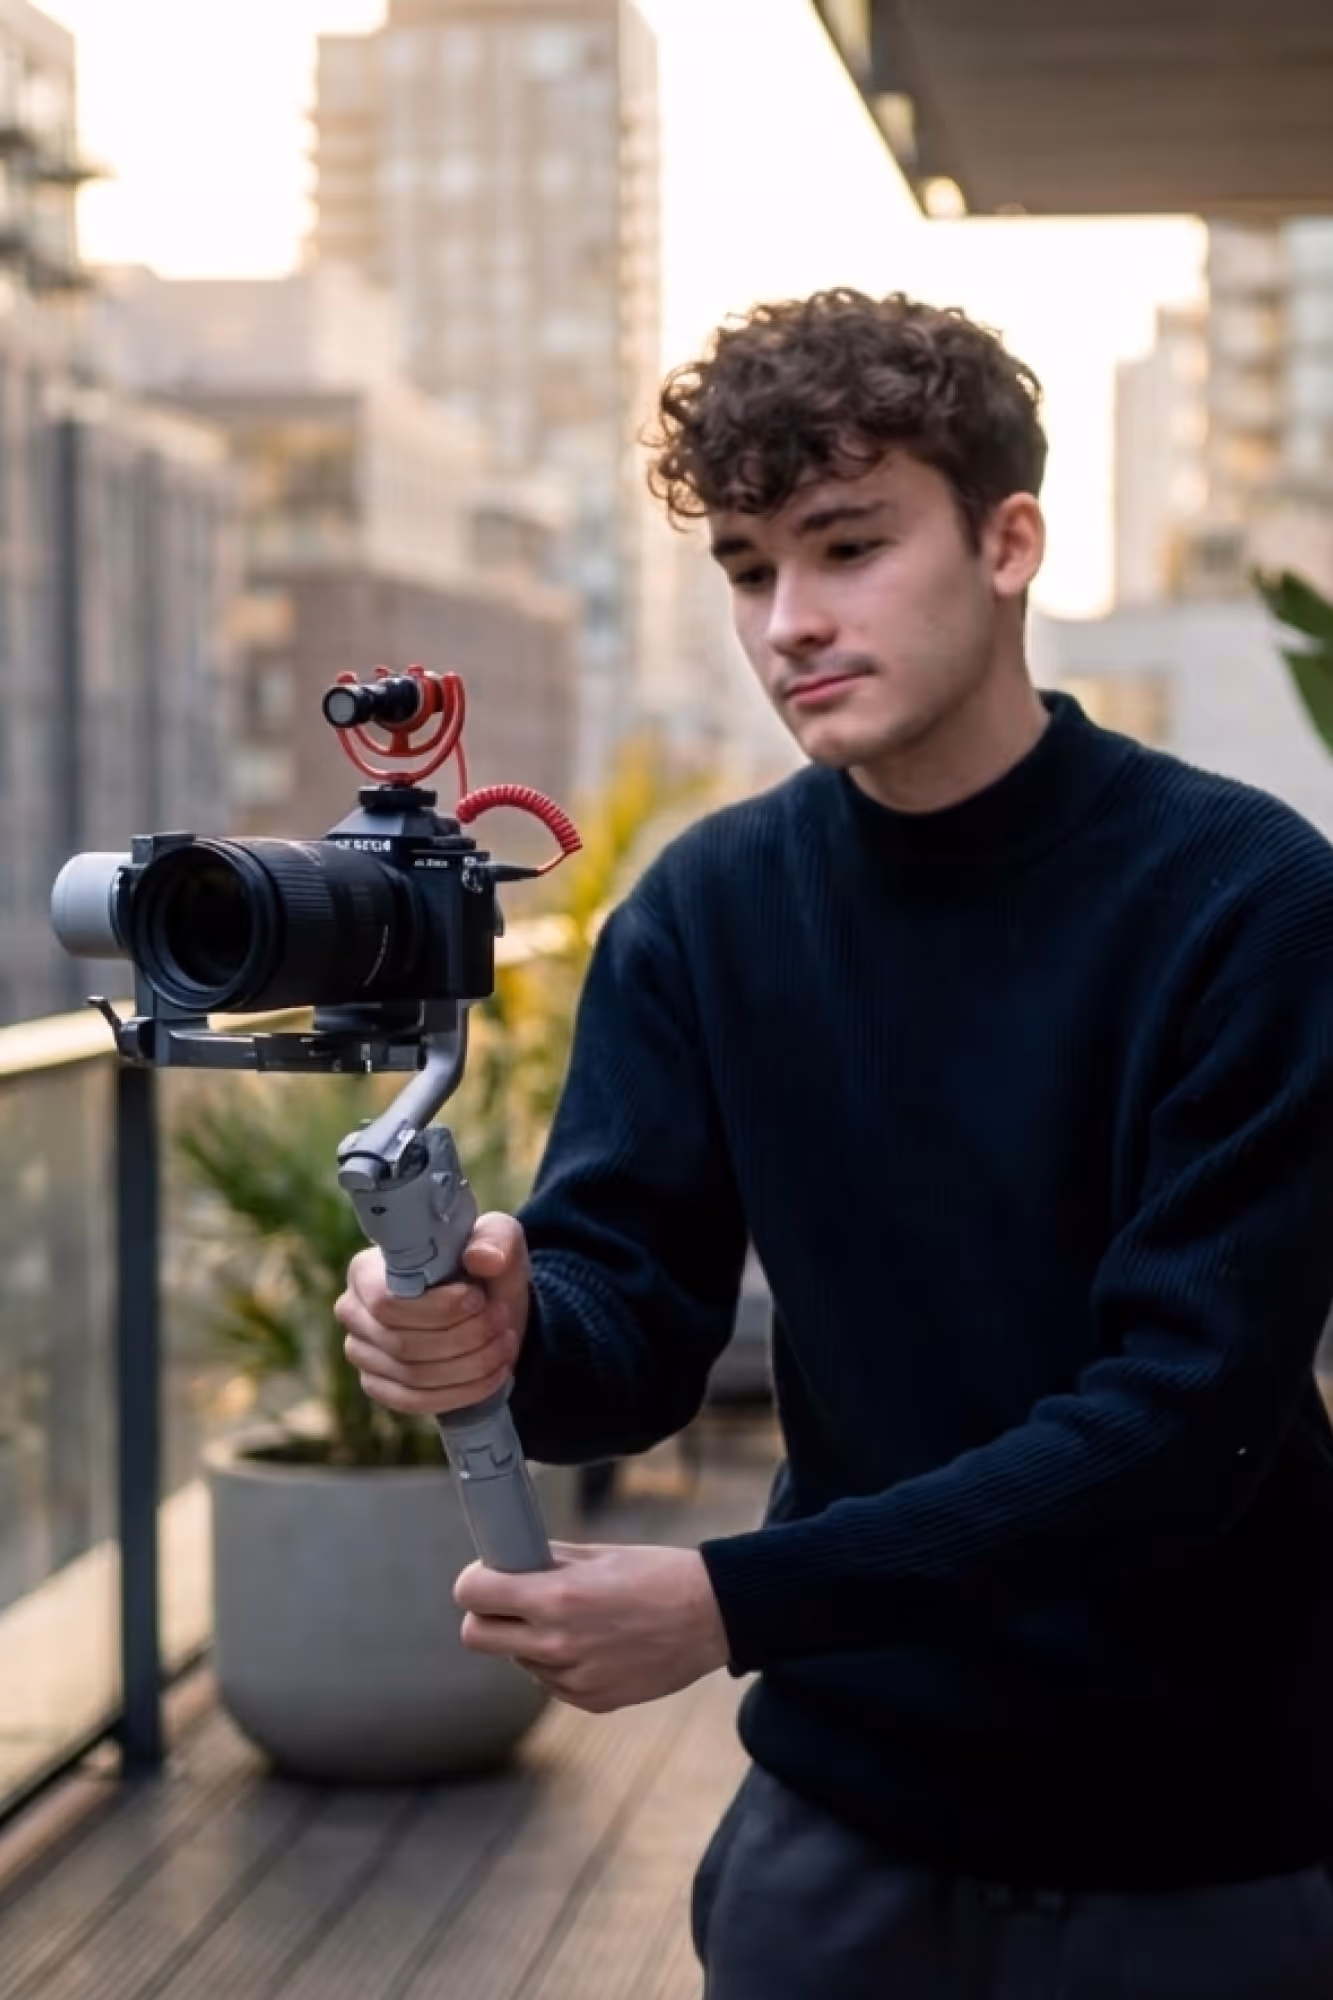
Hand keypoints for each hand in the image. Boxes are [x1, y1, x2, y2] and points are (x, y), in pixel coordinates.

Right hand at [336, 1212, 530, 1415]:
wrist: (485, 1308)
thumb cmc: (480, 1268)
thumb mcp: (497, 1239)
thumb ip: (495, 1240)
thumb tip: (481, 1258)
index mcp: (365, 1270)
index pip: (387, 1303)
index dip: (438, 1308)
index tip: (478, 1298)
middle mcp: (353, 1312)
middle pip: (403, 1344)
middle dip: (464, 1337)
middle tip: (501, 1321)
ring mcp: (361, 1353)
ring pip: (413, 1375)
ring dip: (471, 1365)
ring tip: (505, 1343)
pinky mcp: (377, 1385)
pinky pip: (413, 1401)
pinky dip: (461, 1392)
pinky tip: (493, 1374)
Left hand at [455, 1542, 730, 1712]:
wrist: (712, 1616)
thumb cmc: (657, 1574)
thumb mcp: (597, 1554)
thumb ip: (546, 1561)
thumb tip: (507, 1562)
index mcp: (557, 1597)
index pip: (473, 1596)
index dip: (474, 1583)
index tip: (484, 1578)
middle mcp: (558, 1643)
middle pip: (476, 1638)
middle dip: (485, 1617)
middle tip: (509, 1602)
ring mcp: (573, 1679)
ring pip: (517, 1660)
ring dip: (528, 1640)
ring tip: (571, 1619)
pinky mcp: (590, 1700)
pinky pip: (550, 1680)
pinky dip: (558, 1662)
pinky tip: (594, 1642)